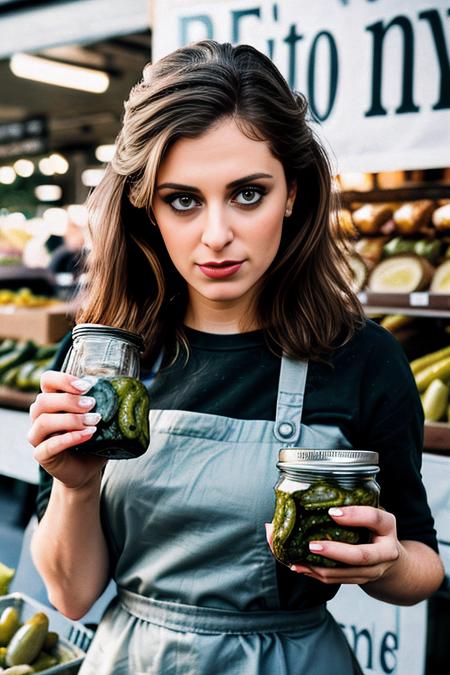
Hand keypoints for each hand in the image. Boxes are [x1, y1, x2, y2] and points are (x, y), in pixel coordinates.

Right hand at [28, 370, 106, 490]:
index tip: (86, 387)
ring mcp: (38, 436)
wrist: (88, 469)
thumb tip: (125, 391)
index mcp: (52, 401)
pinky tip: (87, 435)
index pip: (47, 381)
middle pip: (43, 400)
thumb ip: (103, 404)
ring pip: (43, 421)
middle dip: (69, 401)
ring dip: (71, 419)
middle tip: (92, 404)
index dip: (62, 379)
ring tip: (93, 422)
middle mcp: (40, 416)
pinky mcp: (42, 455)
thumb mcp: (98, 418)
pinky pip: (49, 445)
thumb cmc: (92, 440)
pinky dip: (69, 438)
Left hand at [265, 506, 400, 584]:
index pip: (374, 518)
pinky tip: (302, 566)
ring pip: (347, 574)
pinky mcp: (362, 580)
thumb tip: (319, 499)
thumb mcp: (371, 513)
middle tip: (312, 545)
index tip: (331, 512)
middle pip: (361, 556)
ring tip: (299, 558)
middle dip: (334, 552)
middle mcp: (386, 552)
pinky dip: (317, 574)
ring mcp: (374, 570)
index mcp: (387, 527)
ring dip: (320, 567)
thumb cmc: (374, 528)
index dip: (354, 515)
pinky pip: (338, 581)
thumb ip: (355, 508)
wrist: (390, 556)